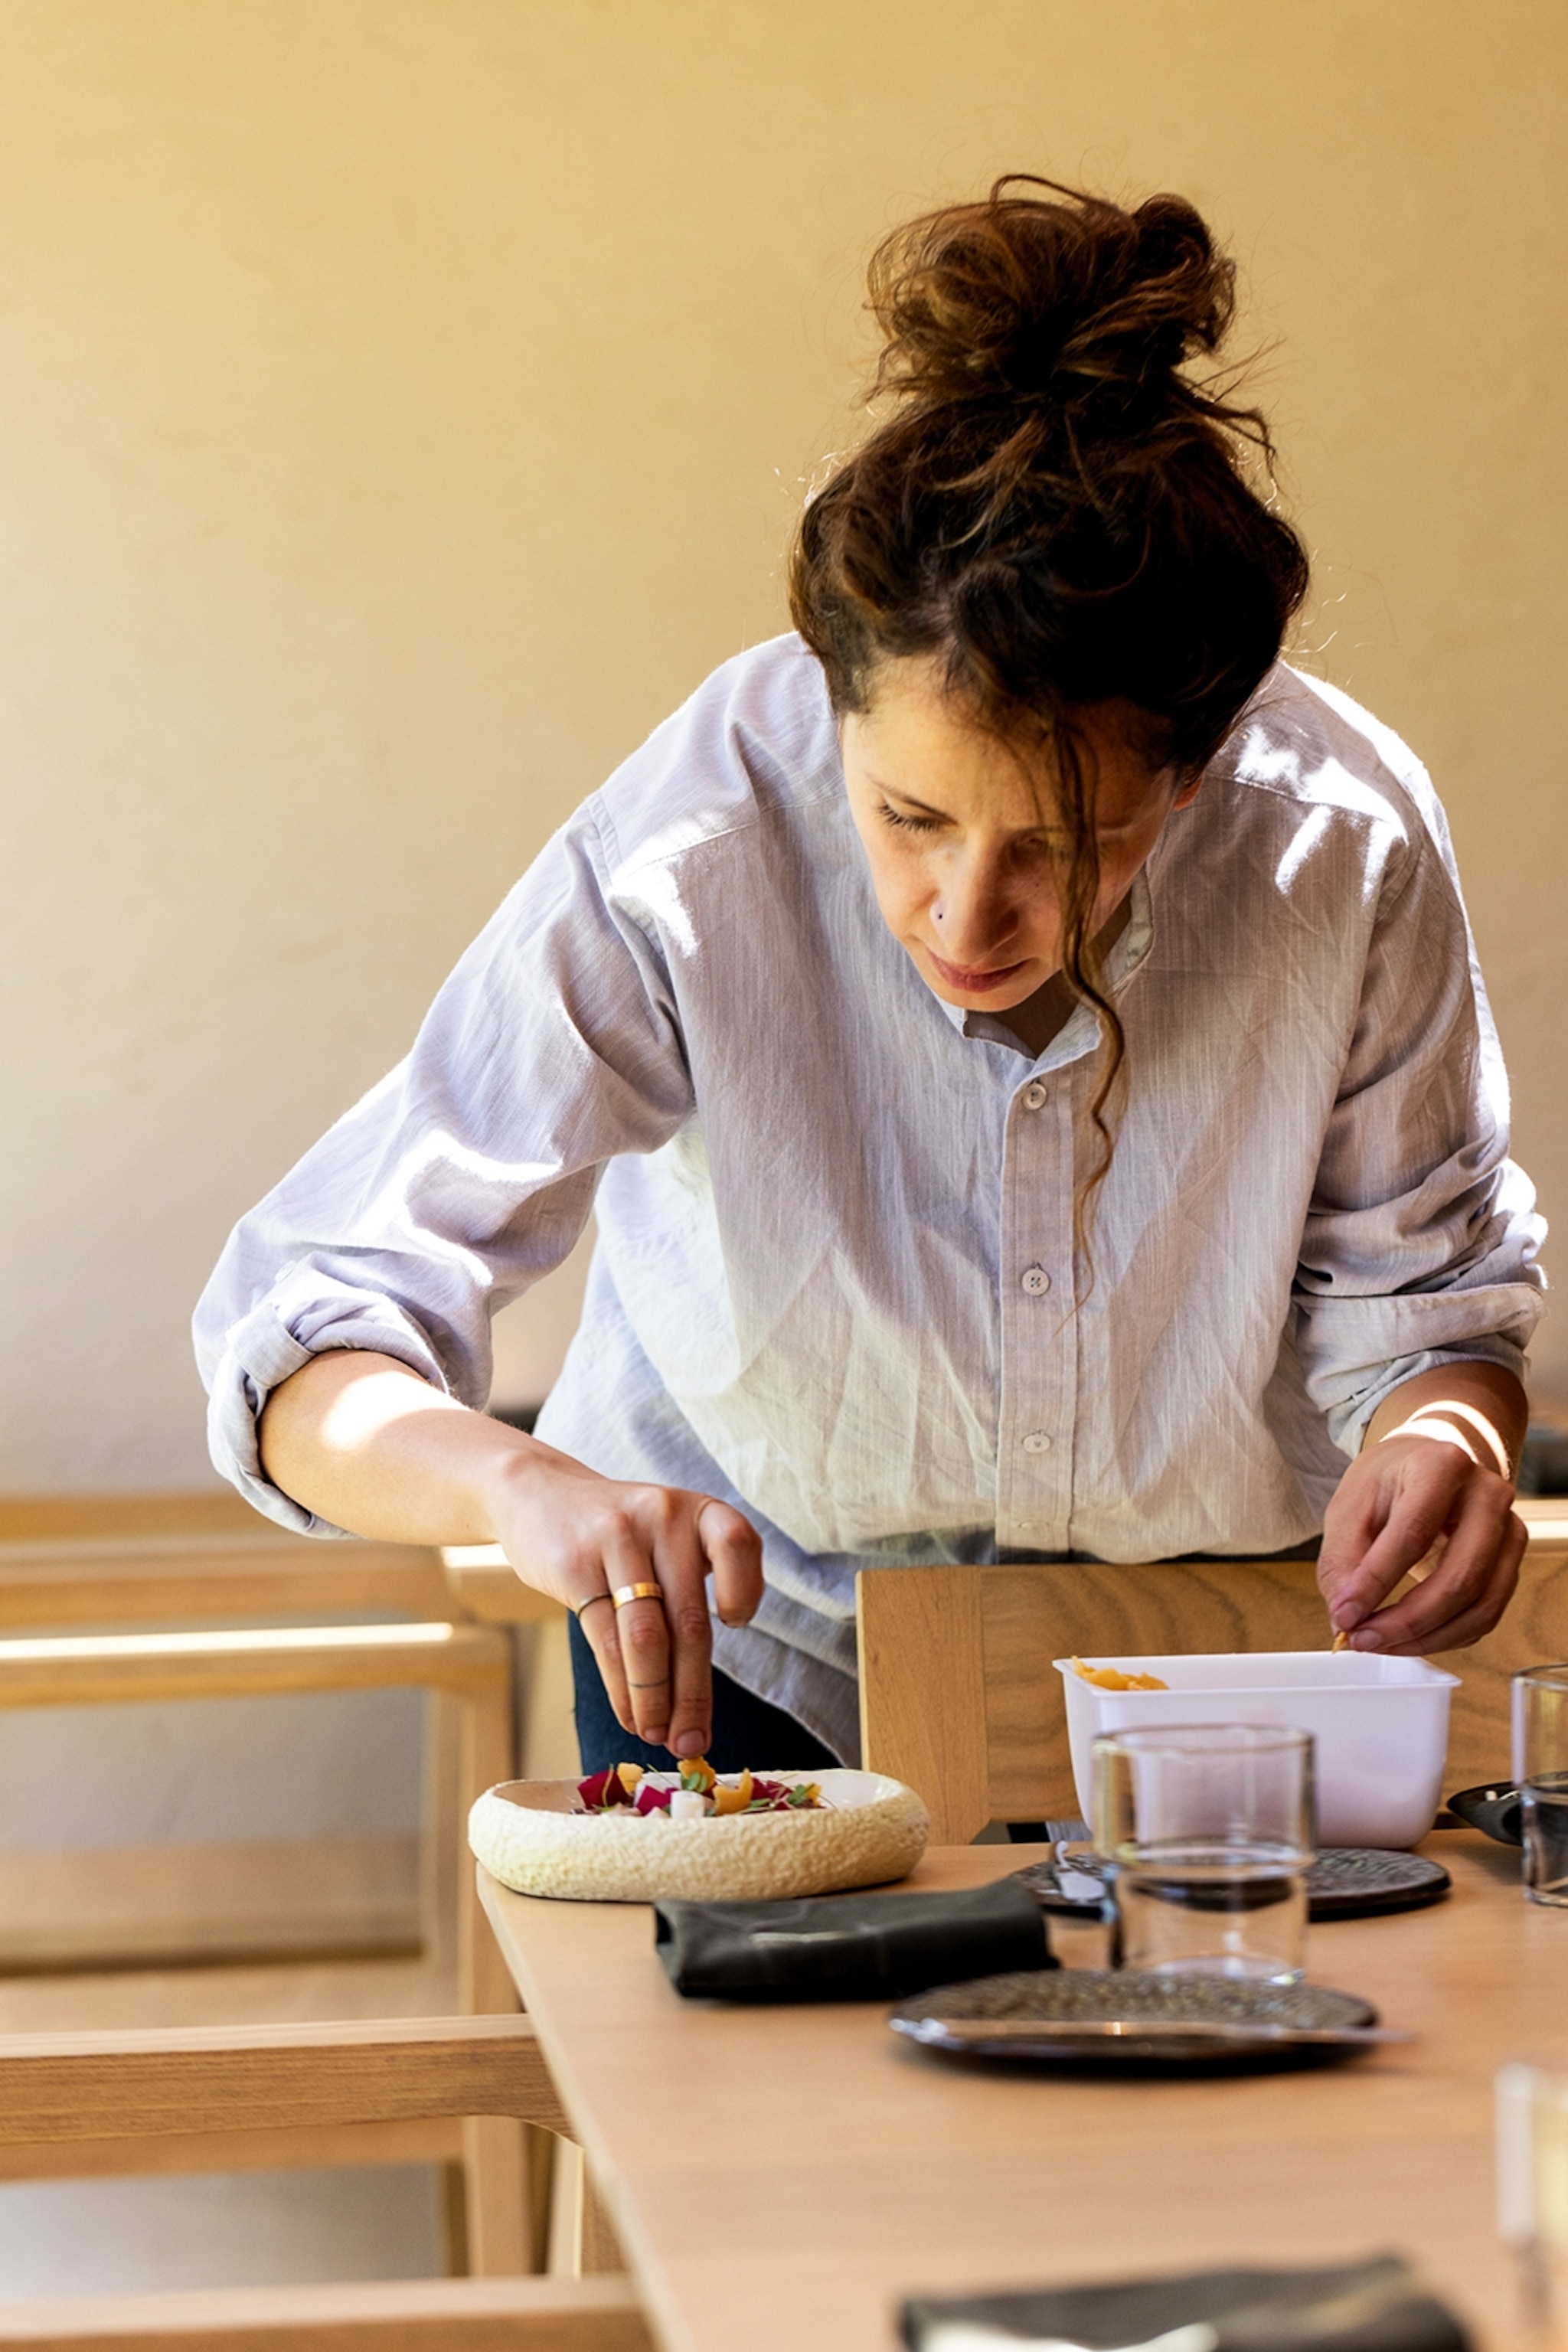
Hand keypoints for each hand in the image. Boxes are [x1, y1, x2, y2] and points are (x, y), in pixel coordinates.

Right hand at [483, 1442, 763, 1757]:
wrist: (537, 1493)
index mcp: (696, 1510)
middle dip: (693, 1692)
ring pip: (647, 1638)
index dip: (744, 1589)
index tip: (735, 1624)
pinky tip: (629, 1715)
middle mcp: (662, 1518)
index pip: (738, 1543)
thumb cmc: (617, 1535)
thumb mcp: (662, 1539)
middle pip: (689, 1619)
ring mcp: (617, 1538)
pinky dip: (622, 1690)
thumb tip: (698, 1701)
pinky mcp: (576, 1564)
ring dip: (656, 1699)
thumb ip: (686, 1595)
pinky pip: (607, 1641)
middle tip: (693, 1741)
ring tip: (658, 1736)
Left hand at [1318, 1431, 1523, 1655]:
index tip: (1345, 1616)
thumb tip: (1346, 1619)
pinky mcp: (1512, 1560)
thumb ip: (1343, 1561)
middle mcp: (1487, 1495)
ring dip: (1427, 1638)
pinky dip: (1446, 1637)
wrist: (1427, 1466)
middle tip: (1362, 1638)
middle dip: (1407, 1622)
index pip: (1412, 1535)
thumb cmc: (1388, 1483)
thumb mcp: (1351, 1507)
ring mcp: (1509, 1529)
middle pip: (1460, 1578)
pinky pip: (1486, 1615)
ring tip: (1381, 1642)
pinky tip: (1409, 1637)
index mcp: (1442, 1466)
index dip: (1376, 1583)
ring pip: (1480, 1606)